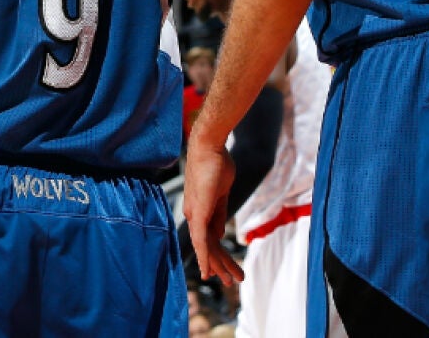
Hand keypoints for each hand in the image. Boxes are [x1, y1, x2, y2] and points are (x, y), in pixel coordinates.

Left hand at [181, 137, 241, 283]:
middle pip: (208, 247)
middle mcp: (194, 215)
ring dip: (220, 265)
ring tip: (234, 281)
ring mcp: (195, 214)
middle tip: (233, 281)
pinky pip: (201, 240)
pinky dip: (205, 257)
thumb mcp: (220, 194)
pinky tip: (209, 271)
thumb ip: (218, 215)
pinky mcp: (198, 212)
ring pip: (207, 248)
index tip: (224, 269)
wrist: (209, 147)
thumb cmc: (216, 164)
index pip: (209, 238)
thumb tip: (218, 235)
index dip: (217, 255)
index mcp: (199, 210)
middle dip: (222, 265)